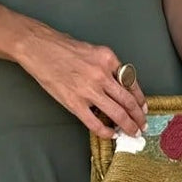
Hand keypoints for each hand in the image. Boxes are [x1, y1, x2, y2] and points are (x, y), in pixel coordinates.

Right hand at [16, 24, 147, 137]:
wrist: (38, 48)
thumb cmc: (61, 47)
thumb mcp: (92, 50)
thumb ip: (107, 67)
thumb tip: (118, 85)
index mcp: (108, 58)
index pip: (131, 82)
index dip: (140, 98)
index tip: (143, 107)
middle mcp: (101, 74)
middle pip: (128, 101)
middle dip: (138, 116)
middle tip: (142, 125)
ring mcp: (88, 90)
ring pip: (117, 113)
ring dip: (128, 126)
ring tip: (133, 133)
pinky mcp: (74, 102)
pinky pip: (95, 122)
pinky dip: (105, 131)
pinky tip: (111, 134)